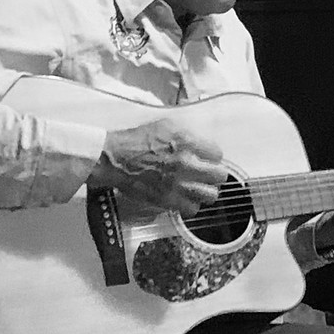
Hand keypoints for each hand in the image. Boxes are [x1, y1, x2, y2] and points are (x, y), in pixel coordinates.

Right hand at [92, 118, 232, 215]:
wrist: (114, 158)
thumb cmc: (135, 141)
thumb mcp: (166, 125)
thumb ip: (188, 134)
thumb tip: (202, 141)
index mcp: (185, 142)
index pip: (217, 153)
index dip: (212, 156)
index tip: (207, 158)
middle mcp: (184, 164)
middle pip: (219, 176)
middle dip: (214, 174)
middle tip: (208, 173)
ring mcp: (177, 184)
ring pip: (210, 195)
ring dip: (206, 190)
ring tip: (199, 187)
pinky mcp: (167, 200)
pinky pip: (192, 209)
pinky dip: (191, 204)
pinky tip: (185, 197)